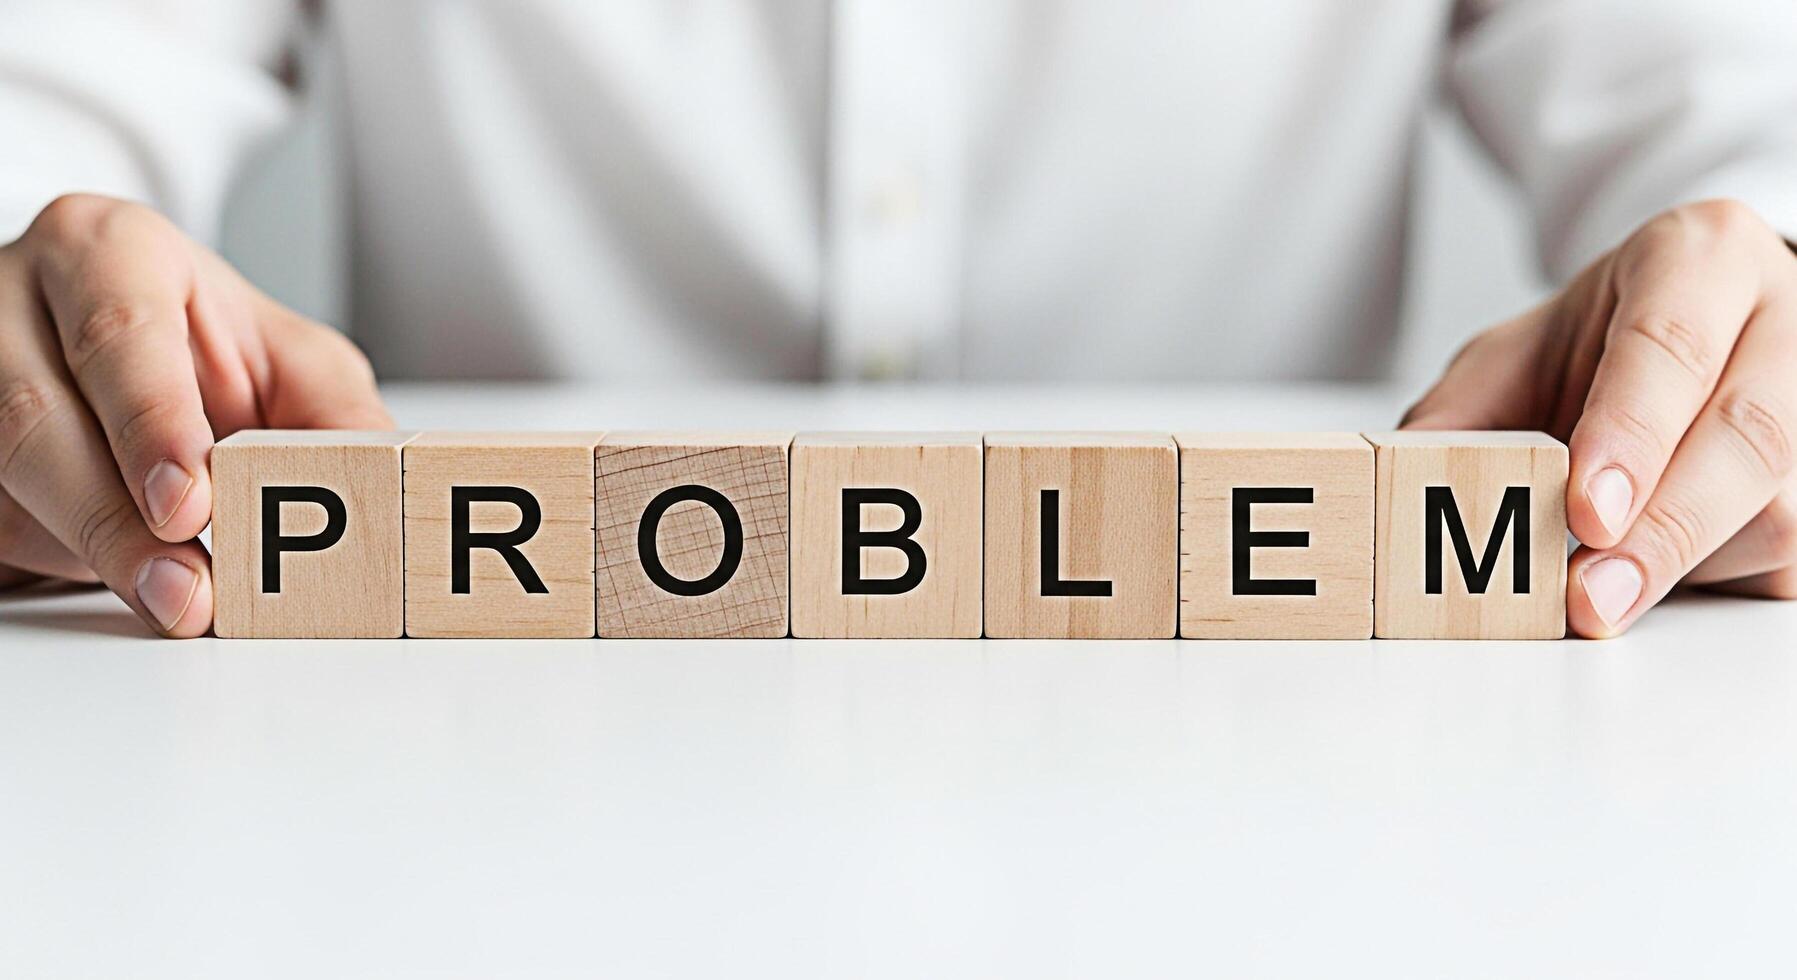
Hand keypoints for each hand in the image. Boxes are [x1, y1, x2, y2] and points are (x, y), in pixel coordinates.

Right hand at [0, 195, 389, 635]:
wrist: (124, 344)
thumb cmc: (210, 350)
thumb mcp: (295, 361)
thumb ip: (338, 417)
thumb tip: (379, 487)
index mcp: (108, 250)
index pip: (119, 333)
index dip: (151, 425)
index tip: (190, 503)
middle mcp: (18, 297)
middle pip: (37, 415)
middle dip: (114, 519)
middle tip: (184, 587)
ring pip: (4, 476)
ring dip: (87, 551)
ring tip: (170, 596)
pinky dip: (55, 557)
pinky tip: (115, 571)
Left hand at [1404, 199, 1795, 636]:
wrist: (1681, 331)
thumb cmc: (1596, 346)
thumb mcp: (1514, 354)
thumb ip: (1458, 416)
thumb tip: (1398, 484)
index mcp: (1701, 258)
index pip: (1672, 346)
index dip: (1631, 434)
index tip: (1585, 508)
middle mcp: (1781, 318)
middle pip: (1747, 436)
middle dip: (1662, 530)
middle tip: (1588, 595)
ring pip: (1779, 504)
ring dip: (1683, 566)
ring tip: (1596, 597)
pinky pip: (1787, 553)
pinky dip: (1710, 581)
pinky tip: (1646, 585)